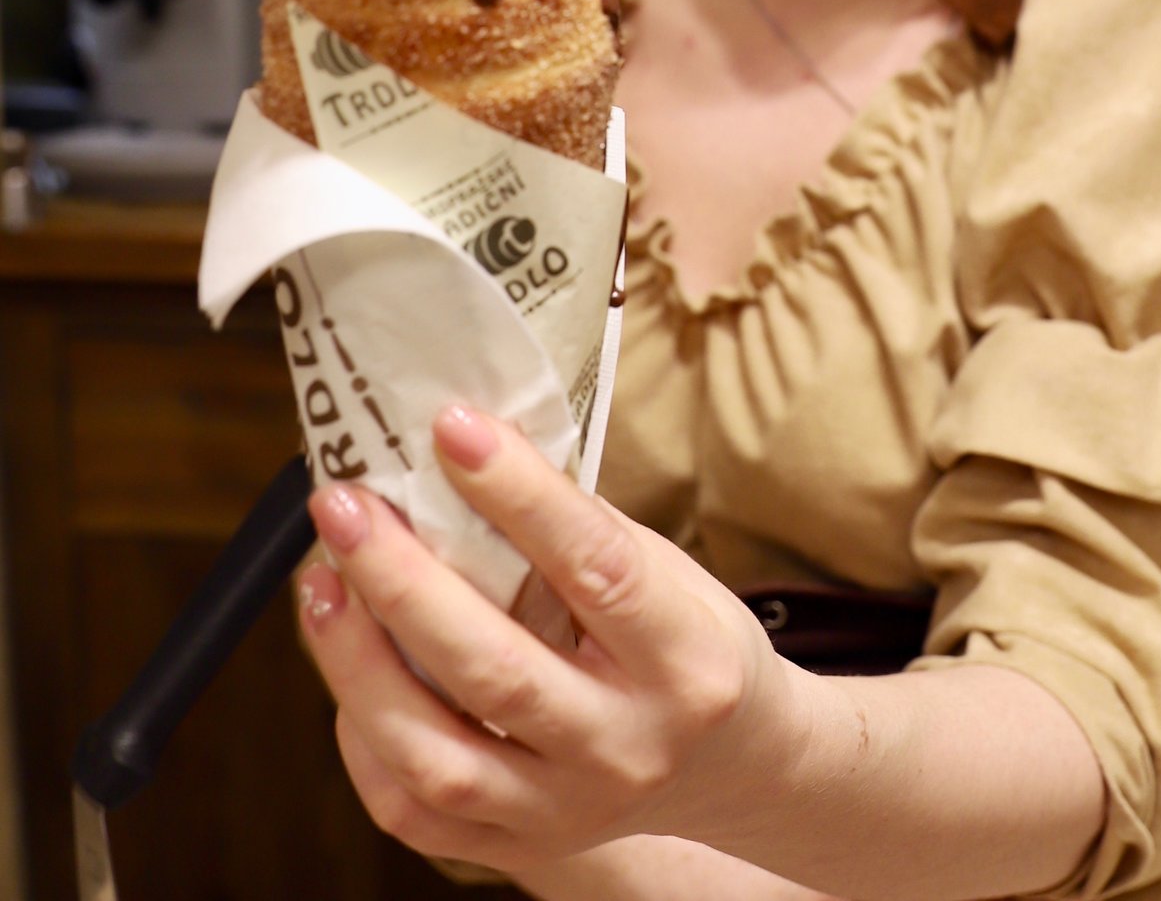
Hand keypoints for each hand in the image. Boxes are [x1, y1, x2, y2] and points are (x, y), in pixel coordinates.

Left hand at [298, 405, 803, 878]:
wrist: (726, 762)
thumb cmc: (683, 637)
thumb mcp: (664, 569)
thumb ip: (571, 529)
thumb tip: (457, 456)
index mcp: (684, 659)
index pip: (593, 567)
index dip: (518, 493)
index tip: (450, 426)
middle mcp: (626, 746)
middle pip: (495, 672)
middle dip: (401, 581)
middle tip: (342, 505)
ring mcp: (569, 812)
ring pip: (438, 760)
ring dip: (358, 665)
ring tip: (320, 583)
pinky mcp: (520, 847)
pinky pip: (414, 812)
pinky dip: (364, 738)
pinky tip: (346, 668)